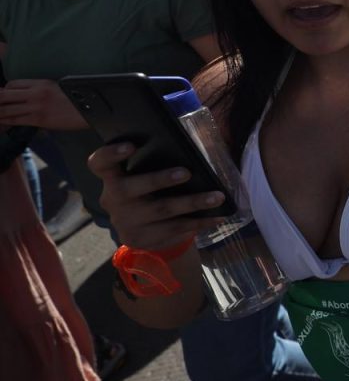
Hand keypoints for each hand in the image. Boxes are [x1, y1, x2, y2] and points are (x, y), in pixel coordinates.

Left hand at [0, 80, 87, 130]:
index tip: (4, 97)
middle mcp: (35, 93)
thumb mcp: (59, 89)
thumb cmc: (78, 101)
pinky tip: (3, 124)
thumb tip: (29, 97)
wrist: (90, 111)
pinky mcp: (39, 119)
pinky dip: (5, 123)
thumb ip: (42, 91)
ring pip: (6, 109)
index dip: (4, 91)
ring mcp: (36, 107)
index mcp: (41, 83)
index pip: (12, 84)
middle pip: (4, 95)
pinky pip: (15, 120)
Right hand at [86, 142, 225, 250]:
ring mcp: (125, 221)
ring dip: (192, 202)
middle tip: (186, 173)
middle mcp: (113, 199)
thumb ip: (157, 159)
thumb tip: (196, 141)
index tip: (130, 146)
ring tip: (217, 196)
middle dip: (159, 179)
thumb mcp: (147, 174)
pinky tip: (217, 216)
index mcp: (112, 177)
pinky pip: (174, 229)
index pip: (99, 163)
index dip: (110, 154)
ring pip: (160, 210)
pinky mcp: (141, 238)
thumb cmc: (151, 190)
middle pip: (129, 189)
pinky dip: (199, 221)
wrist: (145, 230)